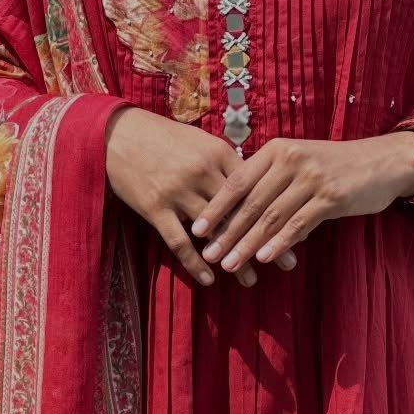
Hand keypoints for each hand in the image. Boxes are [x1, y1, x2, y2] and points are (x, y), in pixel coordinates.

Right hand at [104, 107, 291, 287]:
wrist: (117, 134)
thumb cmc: (162, 137)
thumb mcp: (198, 141)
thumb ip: (225, 163)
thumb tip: (254, 181)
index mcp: (218, 153)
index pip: (255, 188)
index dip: (276, 211)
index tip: (297, 228)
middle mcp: (202, 172)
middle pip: (242, 213)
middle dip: (266, 239)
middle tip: (288, 262)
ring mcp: (178, 191)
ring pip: (215, 232)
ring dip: (235, 257)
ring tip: (252, 280)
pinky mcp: (155, 208)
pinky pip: (180, 243)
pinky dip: (196, 263)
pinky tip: (210, 280)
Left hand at [192, 132, 413, 275]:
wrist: (383, 162)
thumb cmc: (336, 168)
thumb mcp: (300, 169)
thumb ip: (272, 188)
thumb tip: (246, 221)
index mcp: (277, 150)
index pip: (238, 180)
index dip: (216, 207)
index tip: (197, 230)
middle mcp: (291, 159)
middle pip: (251, 202)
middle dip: (227, 232)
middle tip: (209, 255)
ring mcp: (311, 177)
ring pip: (271, 215)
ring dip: (248, 243)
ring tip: (230, 264)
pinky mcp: (331, 196)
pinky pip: (298, 223)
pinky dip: (280, 242)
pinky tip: (265, 259)